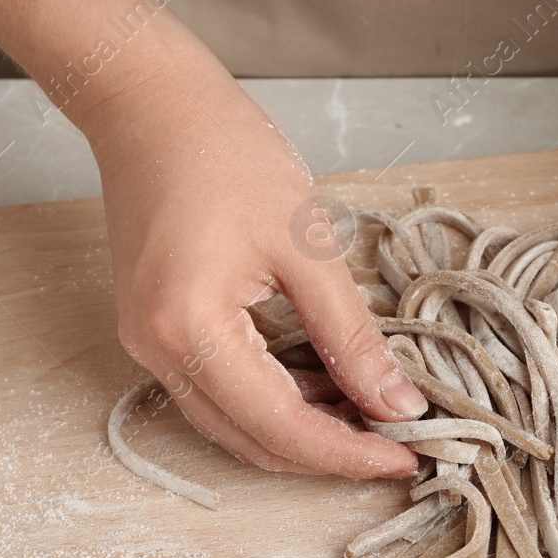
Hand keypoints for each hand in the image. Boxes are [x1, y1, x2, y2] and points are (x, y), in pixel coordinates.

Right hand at [83, 63, 426, 477]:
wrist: (150, 101)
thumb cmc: (223, 152)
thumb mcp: (309, 247)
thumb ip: (352, 337)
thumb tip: (395, 403)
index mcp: (190, 330)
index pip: (281, 428)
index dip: (349, 453)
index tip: (409, 455)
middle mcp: (157, 351)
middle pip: (252, 442)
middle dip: (328, 453)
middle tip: (397, 443)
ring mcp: (148, 344)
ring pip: (233, 424)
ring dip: (301, 431)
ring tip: (369, 414)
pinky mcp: (155, 329)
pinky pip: (218, 391)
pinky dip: (272, 400)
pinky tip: (323, 384)